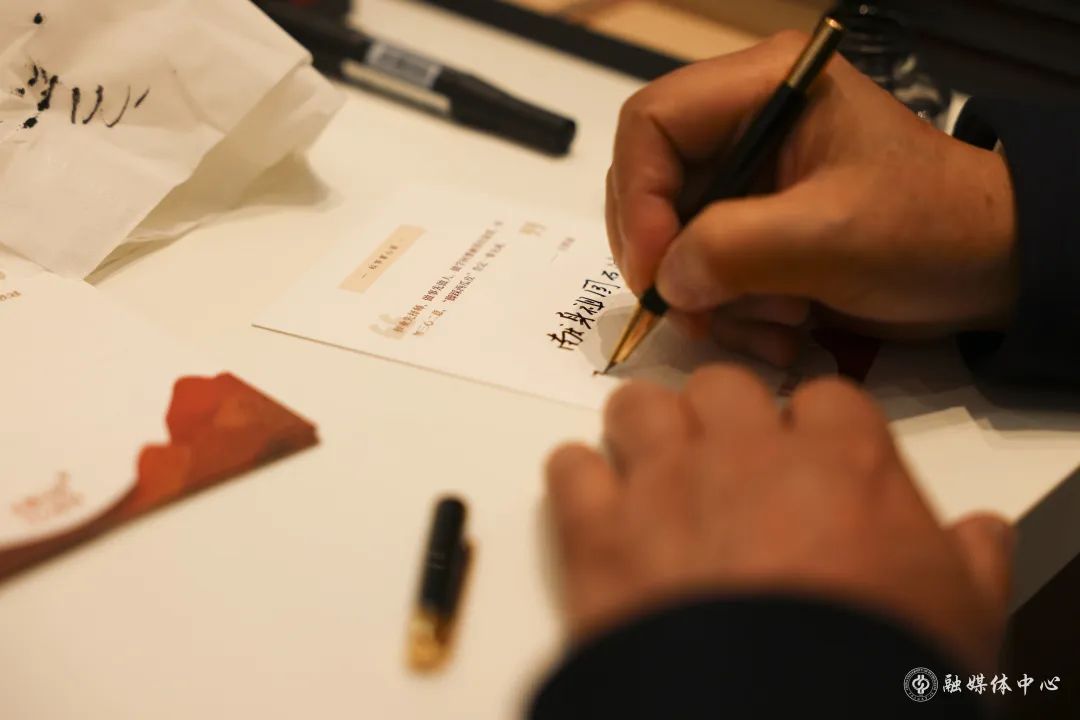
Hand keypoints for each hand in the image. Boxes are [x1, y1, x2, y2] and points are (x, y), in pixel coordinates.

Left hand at [546, 366, 1013, 668]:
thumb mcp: (960, 617)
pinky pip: (570, 469)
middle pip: (721, 387)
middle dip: (722, 420)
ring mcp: (662, 485)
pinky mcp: (595, 534)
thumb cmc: (870, 668)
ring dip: (644, 434)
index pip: (825, 399)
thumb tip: (979, 533)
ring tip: (654, 478)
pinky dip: (580, 485)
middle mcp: (744, 453)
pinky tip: (598, 516)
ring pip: (638, 407)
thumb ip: (968, 558)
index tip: (809, 459)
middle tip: (725, 467)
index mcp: (840, 461)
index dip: (813, 430)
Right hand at [607, 32, 1017, 365]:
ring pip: (672, 241)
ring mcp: (745, 180)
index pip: (652, 123)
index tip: (657, 270)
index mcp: (764, 87)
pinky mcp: (753, 229)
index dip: (638, 197)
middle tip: (701, 314)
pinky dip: (732, 315)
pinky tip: (786, 331)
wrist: (991, 269)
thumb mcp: (834, 234)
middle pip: (650, 186)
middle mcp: (743, 124)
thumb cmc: (931, 229)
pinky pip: (703, 274)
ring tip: (781, 322)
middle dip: (673, 260)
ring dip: (714, 299)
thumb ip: (737, 249)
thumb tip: (667, 281)